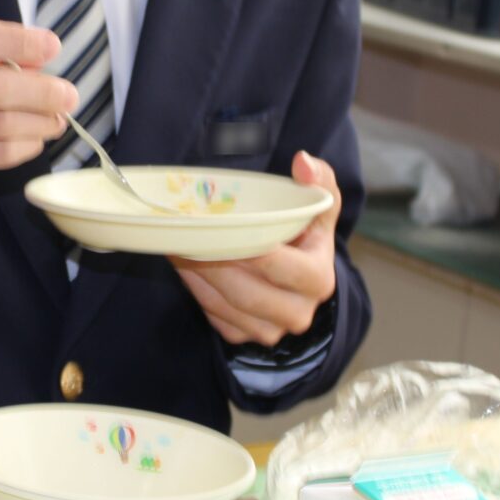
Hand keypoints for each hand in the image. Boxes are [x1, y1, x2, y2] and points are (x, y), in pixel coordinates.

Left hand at [171, 150, 340, 346]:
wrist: (298, 270)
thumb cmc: (306, 232)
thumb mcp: (318, 205)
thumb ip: (318, 180)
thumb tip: (302, 162)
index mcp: (318, 280)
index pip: (280, 267)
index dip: (249, 248)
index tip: (222, 228)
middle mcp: (298, 313)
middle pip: (247, 293)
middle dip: (215, 264)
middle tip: (190, 236)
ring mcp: (271, 330)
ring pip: (227, 306)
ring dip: (199, 276)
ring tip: (181, 245)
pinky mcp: (246, 336)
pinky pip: (215, 317)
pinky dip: (197, 291)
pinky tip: (187, 265)